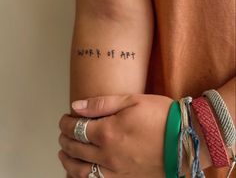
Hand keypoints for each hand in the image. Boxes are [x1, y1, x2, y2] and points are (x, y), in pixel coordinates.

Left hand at [58, 94, 172, 177]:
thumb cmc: (161, 116)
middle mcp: (108, 155)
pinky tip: (80, 172)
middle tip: (63, 132)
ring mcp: (116, 172)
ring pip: (80, 172)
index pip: (76, 128)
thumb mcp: (131, 101)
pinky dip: (82, 177)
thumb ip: (101, 104)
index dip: (66, 123)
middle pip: (75, 149)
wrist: (186, 138)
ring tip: (64, 153)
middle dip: (64, 139)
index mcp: (108, 132)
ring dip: (67, 161)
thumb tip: (76, 106)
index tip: (65, 118)